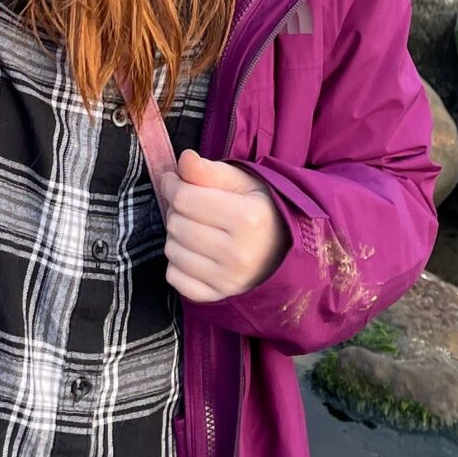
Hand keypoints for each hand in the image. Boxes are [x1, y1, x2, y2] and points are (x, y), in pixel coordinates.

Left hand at [162, 150, 287, 302]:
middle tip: (190, 205)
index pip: (184, 198)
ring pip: (172, 252)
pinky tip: (195, 253)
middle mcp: (238, 254)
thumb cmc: (262, 210)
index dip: (172, 184)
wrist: (285, 251)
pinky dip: (177, 264)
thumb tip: (183, 159)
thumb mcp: (244, 182)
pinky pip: (175, 278)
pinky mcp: (218, 296)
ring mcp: (228, 280)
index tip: (173, 180)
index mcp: (248, 218)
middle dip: (176, 210)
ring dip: (176, 236)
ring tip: (196, 228)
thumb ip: (210, 171)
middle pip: (176, 225)